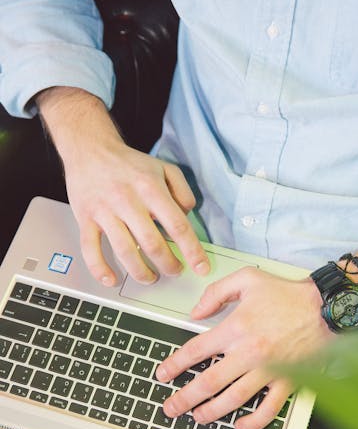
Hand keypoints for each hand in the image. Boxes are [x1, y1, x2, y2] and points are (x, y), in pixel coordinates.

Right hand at [36, 87, 209, 284]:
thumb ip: (183, 191)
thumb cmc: (129, 163)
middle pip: (153, 243)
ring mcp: (104, 211)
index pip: (178, 225)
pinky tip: (112, 279)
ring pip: (125, 251)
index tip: (201, 267)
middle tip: (175, 271)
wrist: (89, 148)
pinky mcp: (85, 219)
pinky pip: (91, 250)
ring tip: (151, 277)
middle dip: (168, 265)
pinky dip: (100, 269)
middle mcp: (128, 200)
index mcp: (150, 188)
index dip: (192, 250)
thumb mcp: (164, 168)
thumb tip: (187, 217)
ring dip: (141, 272)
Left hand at [156, 267, 332, 428]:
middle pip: (209, 382)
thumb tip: (195, 312)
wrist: (327, 307)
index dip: (175, 365)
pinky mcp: (288, 380)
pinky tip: (240, 425)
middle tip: (171, 407)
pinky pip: (268, 408)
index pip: (196, 351)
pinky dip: (253, 421)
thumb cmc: (291, 294)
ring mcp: (269, 370)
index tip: (163, 374)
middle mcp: (249, 353)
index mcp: (236, 328)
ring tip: (198, 418)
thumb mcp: (248, 278)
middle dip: (185, 398)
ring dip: (211, 412)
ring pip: (233, 399)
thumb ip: (217, 292)